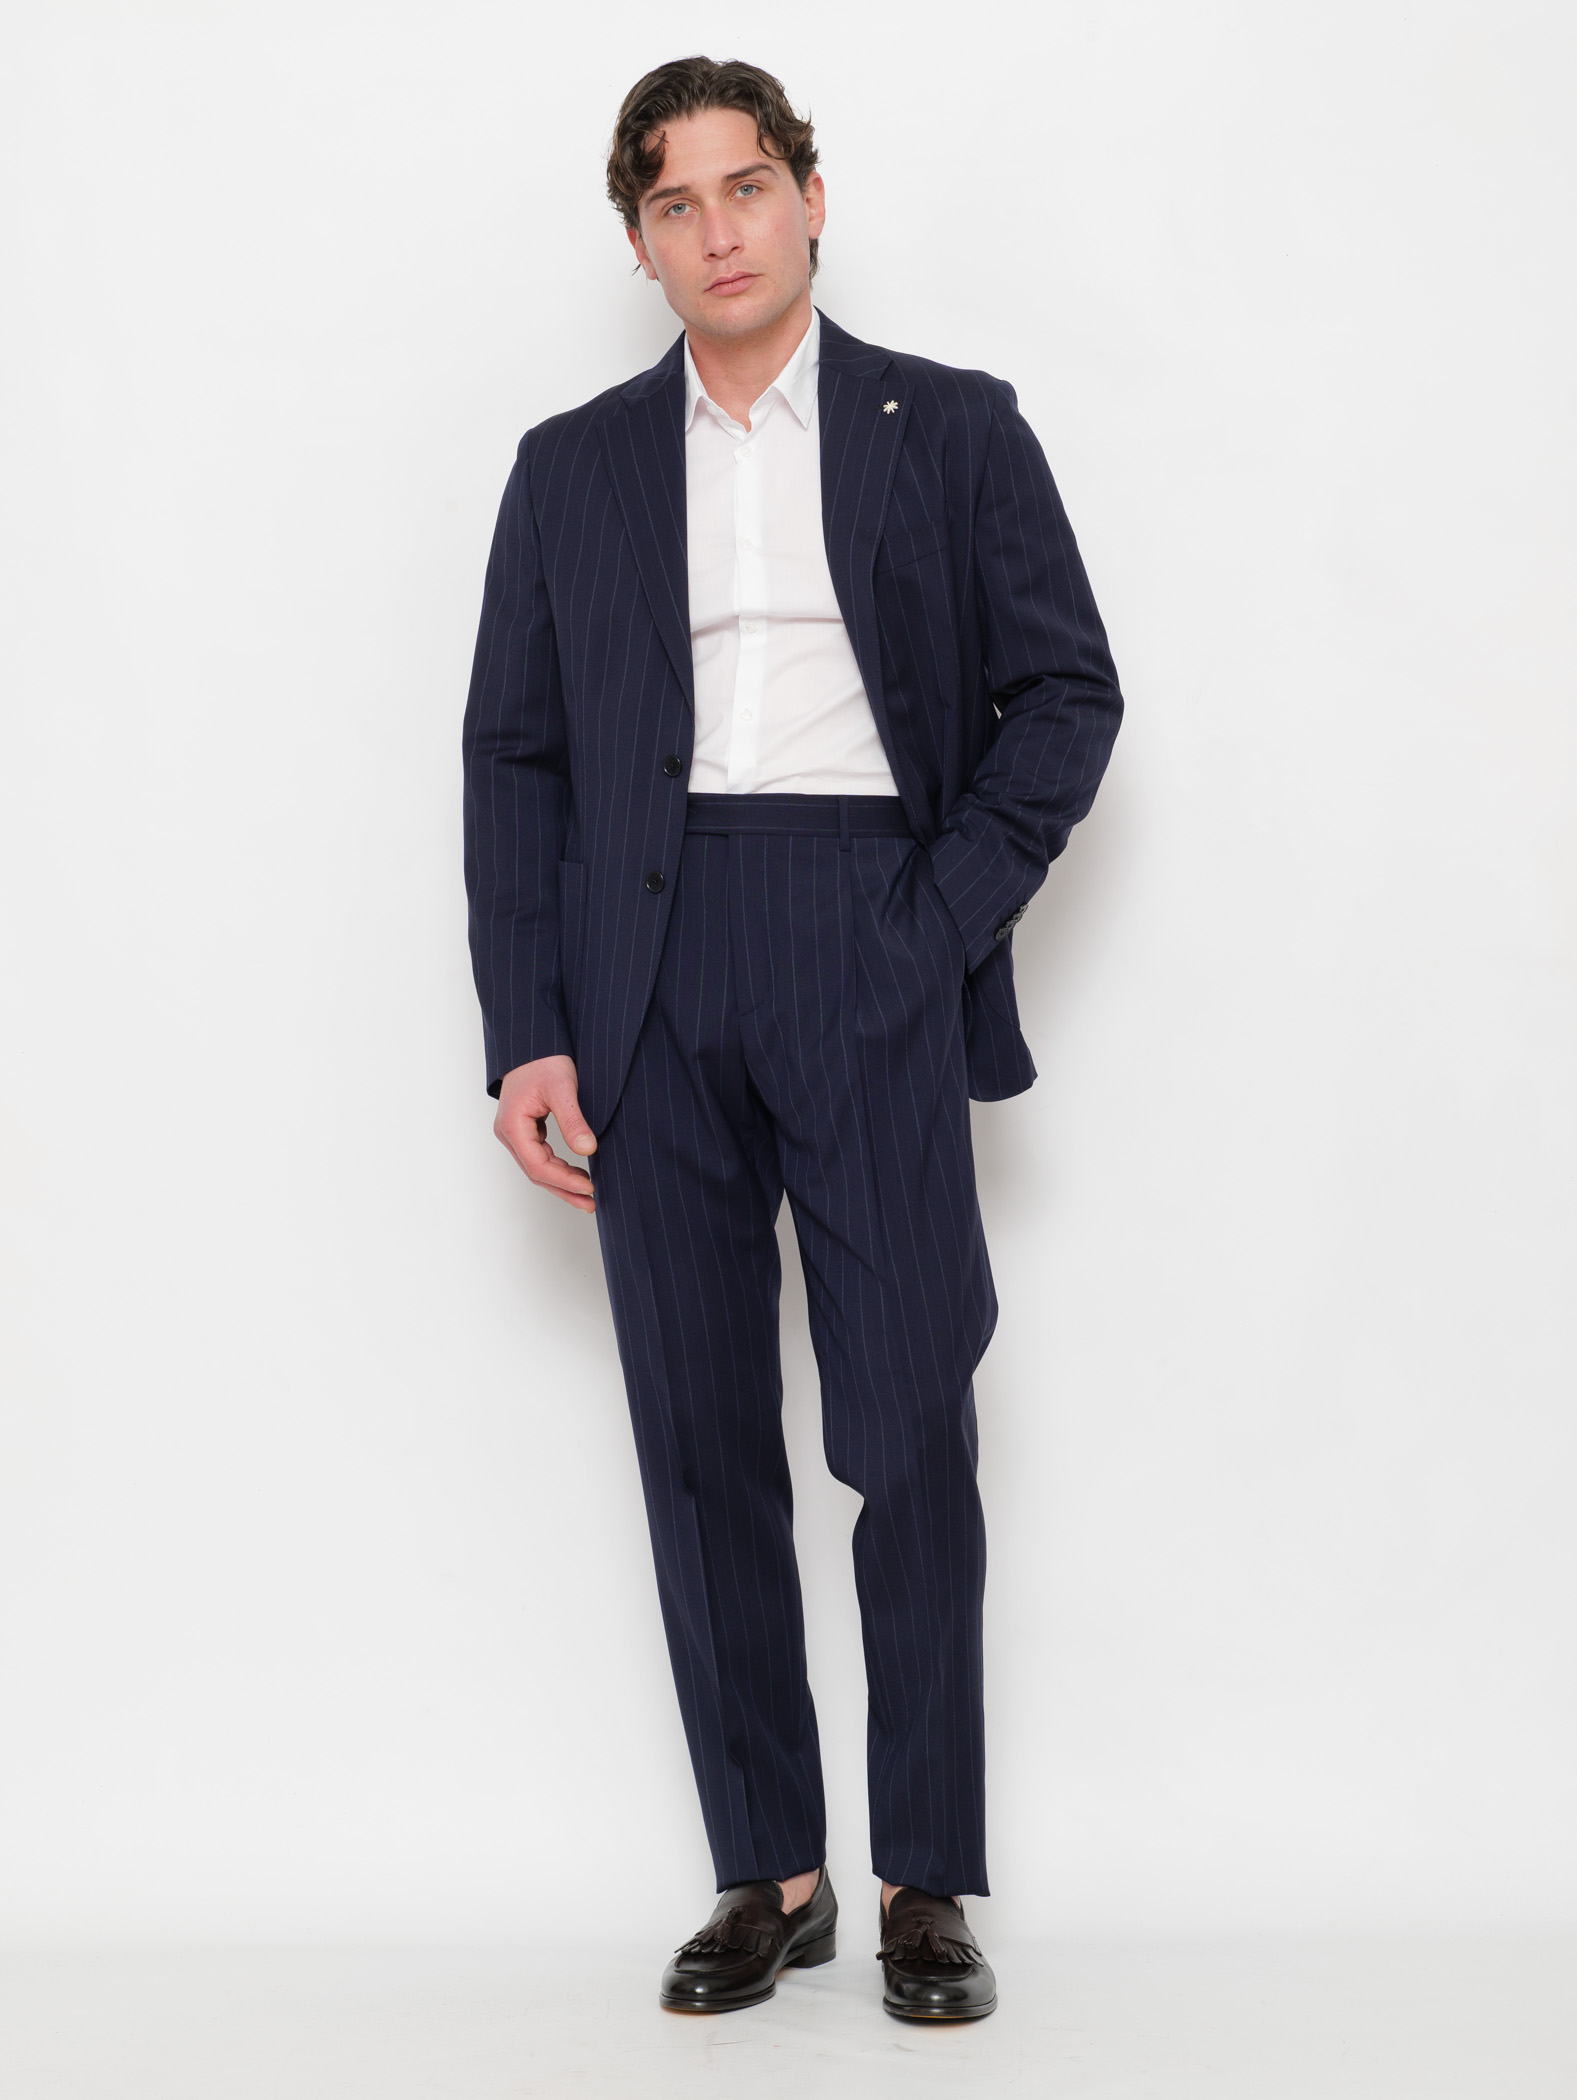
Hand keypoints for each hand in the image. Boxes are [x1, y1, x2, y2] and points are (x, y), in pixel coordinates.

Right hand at [493, 1055, 596, 1212]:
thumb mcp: (562, 1088)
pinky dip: (558, 1168)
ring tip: (587, 1194)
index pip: (537, 1165)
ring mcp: (514, 1132)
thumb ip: (573, 1120)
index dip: (563, 1180)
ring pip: (538, 1167)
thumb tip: (588, 1150)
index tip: (588, 1187)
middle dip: (564, 1189)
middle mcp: (508, 1133)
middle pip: (536, 1172)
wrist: (534, 1043)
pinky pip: (540, 1156)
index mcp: (512, 1125)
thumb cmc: (544, 1060)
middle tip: (590, 1203)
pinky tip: (577, 1173)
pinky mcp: (524, 1130)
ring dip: (562, 1182)